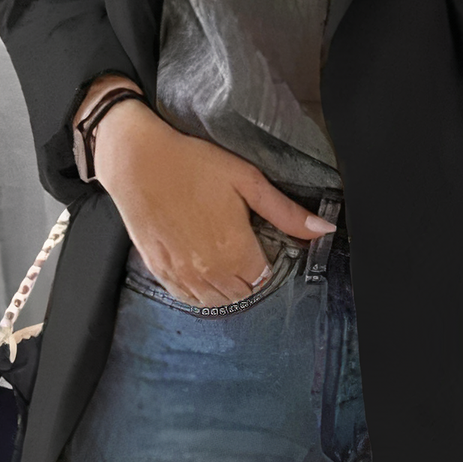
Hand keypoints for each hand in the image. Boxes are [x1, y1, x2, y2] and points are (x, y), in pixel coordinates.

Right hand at [89, 99, 334, 307]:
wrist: (137, 161)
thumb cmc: (194, 164)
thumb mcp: (247, 181)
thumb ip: (286, 212)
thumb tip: (325, 231)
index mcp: (236, 251)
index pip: (263, 277)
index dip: (265, 261)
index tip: (258, 243)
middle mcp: (210, 271)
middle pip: (242, 292)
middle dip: (248, 276)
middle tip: (241, 249)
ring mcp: (182, 275)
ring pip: (215, 300)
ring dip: (225, 287)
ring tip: (222, 259)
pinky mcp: (159, 271)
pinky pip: (187, 298)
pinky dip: (198, 292)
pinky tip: (200, 270)